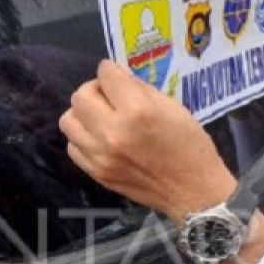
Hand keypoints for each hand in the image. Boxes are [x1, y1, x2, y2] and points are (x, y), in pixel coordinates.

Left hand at [59, 61, 237, 223]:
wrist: (194, 192)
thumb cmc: (191, 146)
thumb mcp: (173, 108)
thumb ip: (141, 90)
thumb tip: (118, 79)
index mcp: (138, 111)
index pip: (106, 75)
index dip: (112, 71)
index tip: (117, 76)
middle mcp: (113, 132)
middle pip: (80, 96)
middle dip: (94, 90)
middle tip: (109, 97)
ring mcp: (101, 156)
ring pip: (68, 121)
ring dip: (83, 115)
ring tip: (101, 119)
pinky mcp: (97, 173)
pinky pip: (73, 147)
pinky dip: (83, 139)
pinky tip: (100, 139)